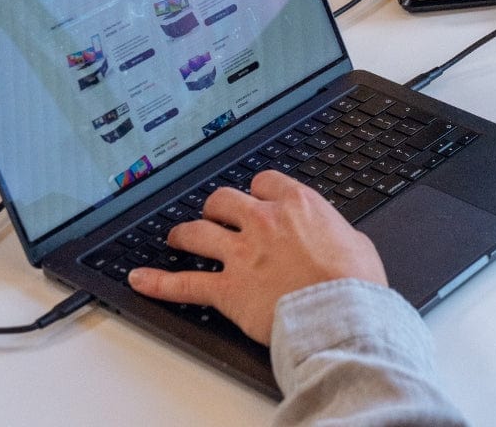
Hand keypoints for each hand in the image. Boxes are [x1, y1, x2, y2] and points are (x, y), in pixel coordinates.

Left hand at [128, 169, 386, 344]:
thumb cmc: (354, 280)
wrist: (340, 313)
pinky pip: (183, 284)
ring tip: (177, 237)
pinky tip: (140, 279)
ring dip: (185, 234)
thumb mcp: (354, 241)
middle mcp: (263, 221)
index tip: (257, 198)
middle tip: (215, 216)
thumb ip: (333, 231)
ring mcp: (240, 254)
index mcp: (297, 204)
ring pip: (197, 232)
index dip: (257, 190)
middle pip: (223, 199)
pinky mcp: (226, 290)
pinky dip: (158, 282)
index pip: (264, 181)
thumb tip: (334, 237)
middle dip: (216, 207)